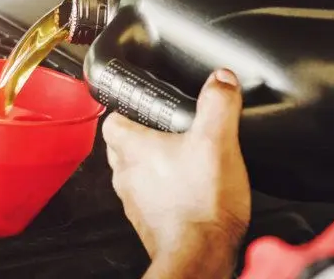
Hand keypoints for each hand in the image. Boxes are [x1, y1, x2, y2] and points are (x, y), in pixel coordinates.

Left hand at [103, 69, 250, 277]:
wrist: (201, 255)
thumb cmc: (201, 204)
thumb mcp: (217, 141)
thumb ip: (218, 104)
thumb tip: (221, 79)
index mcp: (133, 147)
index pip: (112, 119)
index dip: (127, 108)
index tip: (144, 104)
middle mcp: (126, 174)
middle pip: (123, 146)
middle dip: (143, 136)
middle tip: (169, 130)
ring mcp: (135, 201)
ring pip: (136, 173)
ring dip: (154, 165)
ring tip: (182, 158)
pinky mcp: (150, 221)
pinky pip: (151, 198)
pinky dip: (164, 191)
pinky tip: (189, 190)